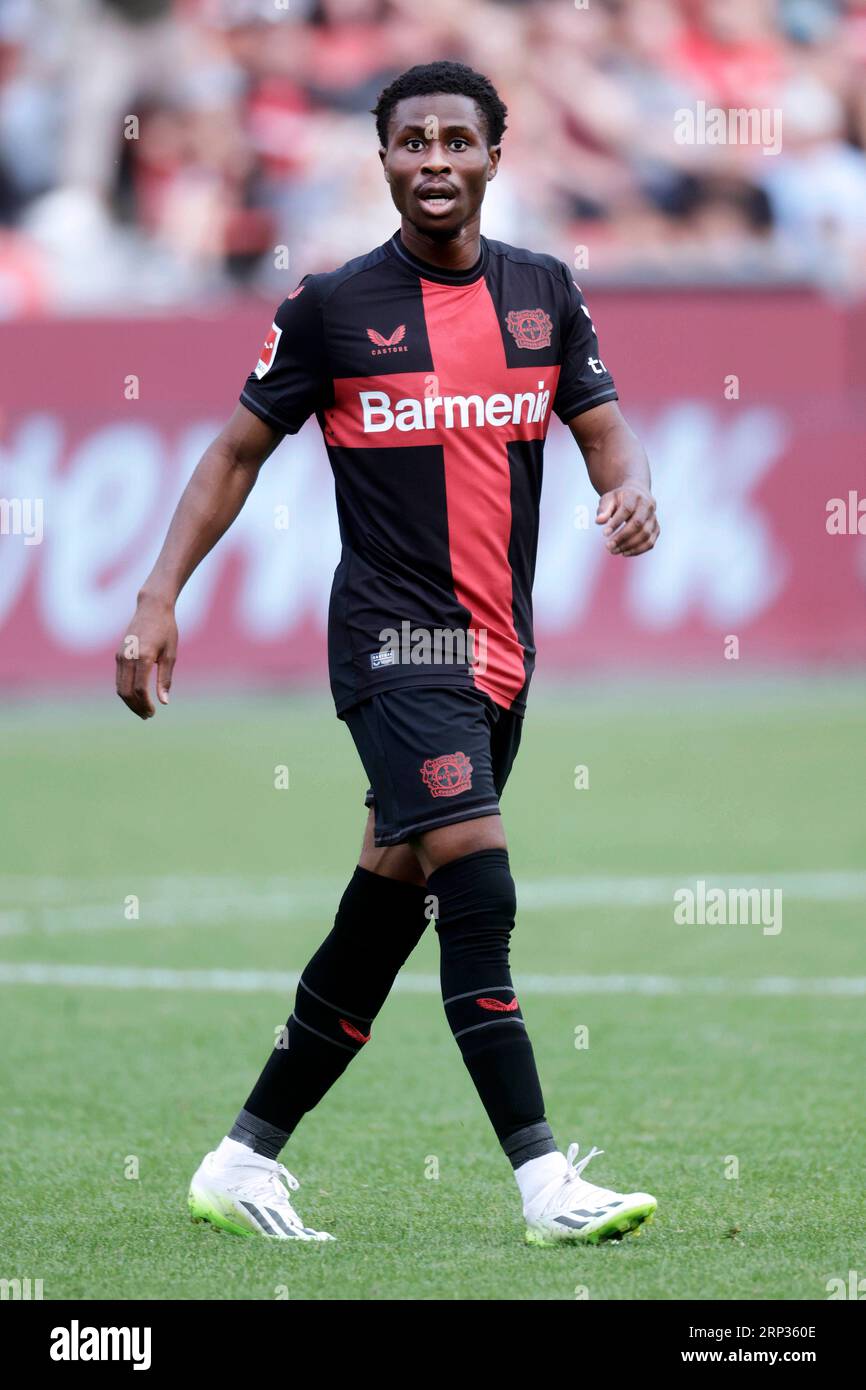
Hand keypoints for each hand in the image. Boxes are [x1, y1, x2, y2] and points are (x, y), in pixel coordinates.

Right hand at [115, 594, 177, 718]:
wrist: (152, 608)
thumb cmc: (166, 630)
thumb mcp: (170, 654)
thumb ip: (165, 679)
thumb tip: (164, 702)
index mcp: (143, 657)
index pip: (140, 689)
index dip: (145, 704)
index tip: (154, 712)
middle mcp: (128, 657)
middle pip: (126, 691)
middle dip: (135, 707)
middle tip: (147, 716)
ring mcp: (120, 656)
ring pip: (120, 687)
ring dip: (129, 701)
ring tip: (142, 710)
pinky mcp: (118, 655)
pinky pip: (119, 678)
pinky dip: (126, 691)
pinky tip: (136, 697)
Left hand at [596, 484, 658, 556]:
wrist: (636, 495)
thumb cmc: (619, 499)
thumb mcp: (608, 499)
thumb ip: (603, 510)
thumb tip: (599, 521)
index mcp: (634, 496)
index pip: (626, 510)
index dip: (616, 523)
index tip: (604, 534)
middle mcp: (647, 506)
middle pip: (638, 524)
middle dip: (622, 537)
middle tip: (608, 546)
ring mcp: (653, 518)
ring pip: (645, 535)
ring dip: (629, 546)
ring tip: (614, 551)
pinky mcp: (656, 529)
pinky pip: (650, 542)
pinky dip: (637, 550)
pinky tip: (624, 552)